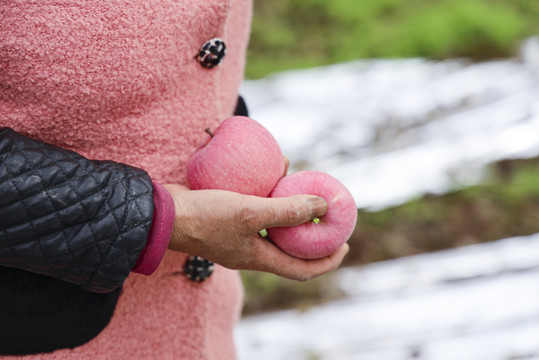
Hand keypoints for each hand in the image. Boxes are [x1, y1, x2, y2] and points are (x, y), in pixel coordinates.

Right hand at [163, 184, 348, 280]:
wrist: (165, 213)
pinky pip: (258, 206)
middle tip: (329, 213)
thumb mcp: (249, 212)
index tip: (345, 243)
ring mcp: (239, 233)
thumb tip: (323, 205)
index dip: (327, 260)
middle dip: (312, 232)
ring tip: (305, 187)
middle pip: (291, 247)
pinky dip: (270, 193)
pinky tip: (276, 171)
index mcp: (259, 258)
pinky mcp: (230, 216)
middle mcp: (251, 249)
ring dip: (291, 207)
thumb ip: (287, 210)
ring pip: (275, 223)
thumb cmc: (206, 216)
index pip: (302, 269)